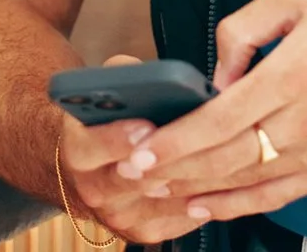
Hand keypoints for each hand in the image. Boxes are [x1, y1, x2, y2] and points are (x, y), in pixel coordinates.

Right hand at [55, 56, 220, 244]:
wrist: (89, 168)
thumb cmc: (105, 120)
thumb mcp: (102, 89)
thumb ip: (121, 76)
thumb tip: (150, 74)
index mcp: (78, 150)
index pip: (93, 146)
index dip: (120, 135)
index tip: (146, 123)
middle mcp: (94, 190)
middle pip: (138, 178)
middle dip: (174, 157)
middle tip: (206, 136)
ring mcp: (120, 216)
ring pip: (168, 198)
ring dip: (200, 176)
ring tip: (229, 150)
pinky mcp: (144, 232)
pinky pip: (183, 216)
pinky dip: (208, 196)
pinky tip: (229, 174)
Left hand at [131, 0, 306, 222]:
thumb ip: (246, 27)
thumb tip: (217, 71)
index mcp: (294, 73)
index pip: (219, 119)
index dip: (175, 141)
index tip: (142, 151)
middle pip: (226, 158)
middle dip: (175, 171)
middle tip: (135, 176)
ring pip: (250, 182)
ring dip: (201, 191)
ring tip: (162, 193)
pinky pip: (283, 194)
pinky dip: (243, 205)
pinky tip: (213, 206)